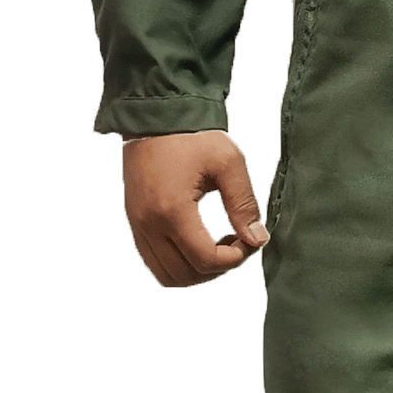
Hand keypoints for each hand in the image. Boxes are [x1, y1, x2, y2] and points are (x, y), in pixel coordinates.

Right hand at [122, 132, 268, 287]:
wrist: (156, 117)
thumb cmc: (191, 135)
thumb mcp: (228, 163)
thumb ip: (244, 204)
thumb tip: (257, 238)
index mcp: (172, 210)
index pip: (206, 260)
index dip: (235, 258)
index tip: (249, 240)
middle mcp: (149, 224)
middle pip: (187, 274)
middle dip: (218, 267)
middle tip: (237, 244)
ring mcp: (138, 225)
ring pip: (167, 275)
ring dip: (197, 271)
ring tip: (217, 246)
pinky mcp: (135, 222)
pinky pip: (153, 261)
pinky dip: (178, 264)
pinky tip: (197, 242)